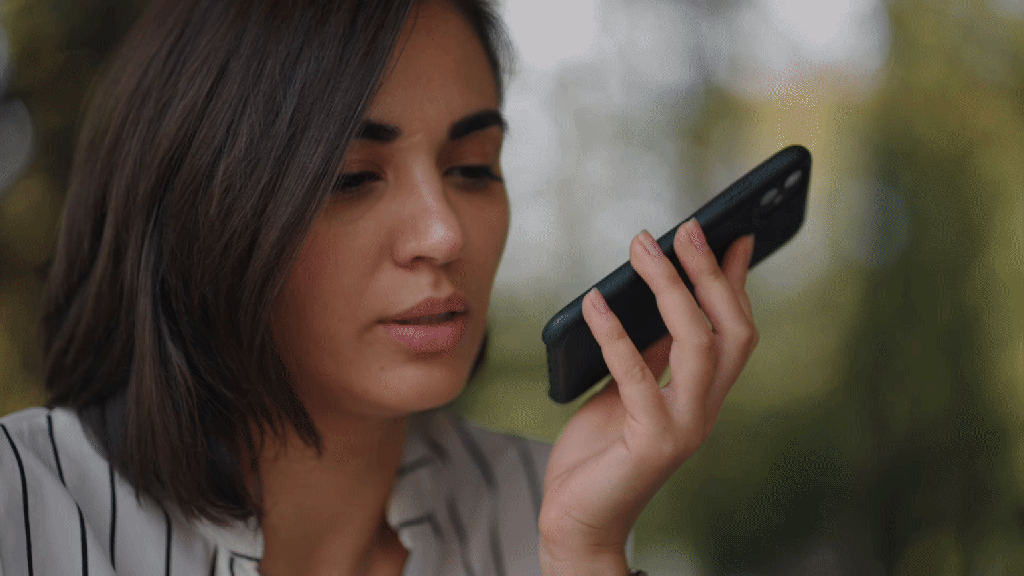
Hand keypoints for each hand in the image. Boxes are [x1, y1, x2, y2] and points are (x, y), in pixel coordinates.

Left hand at [538, 220, 758, 575]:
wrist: (578, 519)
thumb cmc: (599, 452)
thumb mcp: (627, 389)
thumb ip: (650, 351)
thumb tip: (658, 294)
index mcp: (703, 394)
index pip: (735, 328)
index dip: (734, 280)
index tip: (731, 232)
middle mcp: (705, 409)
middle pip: (731, 330)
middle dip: (711, 274)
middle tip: (685, 228)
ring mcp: (684, 427)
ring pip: (698, 344)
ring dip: (671, 289)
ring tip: (642, 248)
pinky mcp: (651, 443)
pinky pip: (637, 376)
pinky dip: (615, 333)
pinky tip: (593, 301)